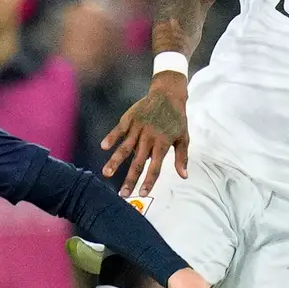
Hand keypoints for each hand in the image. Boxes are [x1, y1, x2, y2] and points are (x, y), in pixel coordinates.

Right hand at [101, 73, 188, 197]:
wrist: (168, 94)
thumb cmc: (177, 119)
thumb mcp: (183, 138)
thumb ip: (181, 157)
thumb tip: (184, 176)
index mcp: (163, 143)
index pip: (155, 167)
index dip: (149, 181)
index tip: (142, 193)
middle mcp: (149, 137)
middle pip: (138, 162)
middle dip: (130, 178)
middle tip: (123, 193)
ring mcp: (138, 127)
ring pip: (125, 147)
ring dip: (115, 161)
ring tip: (106, 174)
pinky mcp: (129, 118)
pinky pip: (119, 129)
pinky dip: (111, 137)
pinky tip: (104, 147)